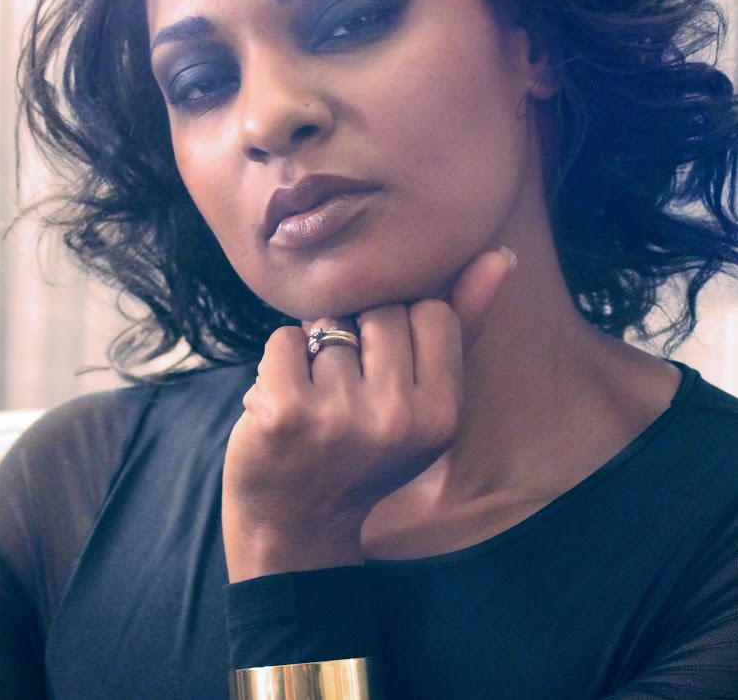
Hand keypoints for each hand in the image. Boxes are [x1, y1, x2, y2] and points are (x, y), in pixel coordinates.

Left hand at [221, 248, 516, 581]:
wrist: (297, 524)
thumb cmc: (364, 453)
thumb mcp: (426, 403)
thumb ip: (462, 327)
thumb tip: (500, 256)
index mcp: (443, 414)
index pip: (431, 311)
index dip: (403, 332)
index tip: (386, 372)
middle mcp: (396, 416)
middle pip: (380, 311)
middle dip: (359, 337)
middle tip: (347, 391)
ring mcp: (338, 414)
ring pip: (328, 323)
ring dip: (316, 351)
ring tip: (316, 399)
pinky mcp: (284, 409)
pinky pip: (284, 339)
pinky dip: (280, 361)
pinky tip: (284, 400)